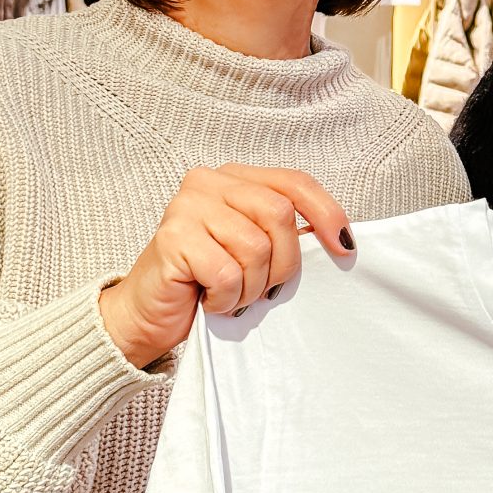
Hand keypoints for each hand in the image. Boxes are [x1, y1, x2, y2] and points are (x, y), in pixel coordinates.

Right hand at [98, 166, 353, 368]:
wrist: (148, 314)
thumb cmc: (205, 284)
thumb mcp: (254, 251)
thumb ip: (284, 233)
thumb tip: (339, 240)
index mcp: (235, 178)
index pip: (295, 182)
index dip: (326, 213)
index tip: (344, 248)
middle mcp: (209, 182)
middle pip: (280, 215)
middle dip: (284, 264)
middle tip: (263, 291)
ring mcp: (187, 206)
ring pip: (256, 247)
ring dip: (252, 287)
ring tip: (231, 296)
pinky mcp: (172, 237)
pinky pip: (227, 273)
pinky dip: (226, 298)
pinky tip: (209, 301)